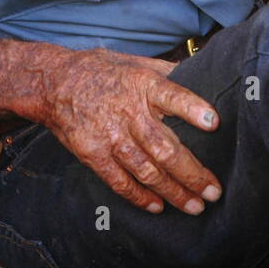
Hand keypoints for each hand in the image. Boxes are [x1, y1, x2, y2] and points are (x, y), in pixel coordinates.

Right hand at [38, 47, 221, 214]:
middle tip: (214, 191)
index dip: (192, 109)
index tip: (214, 123)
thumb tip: (202, 73)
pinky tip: (158, 206)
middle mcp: (128, 112)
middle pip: (165, 147)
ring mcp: (109, 136)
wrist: (54, 83)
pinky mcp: (93, 154)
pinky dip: (141, 197)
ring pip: (147, 171)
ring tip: (195, 206)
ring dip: (174, 192)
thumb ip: (166, 72)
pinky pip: (121, 182)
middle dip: (193, 173)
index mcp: (141, 84)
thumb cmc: (100, 71)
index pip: (171, 95)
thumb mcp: (133, 61)